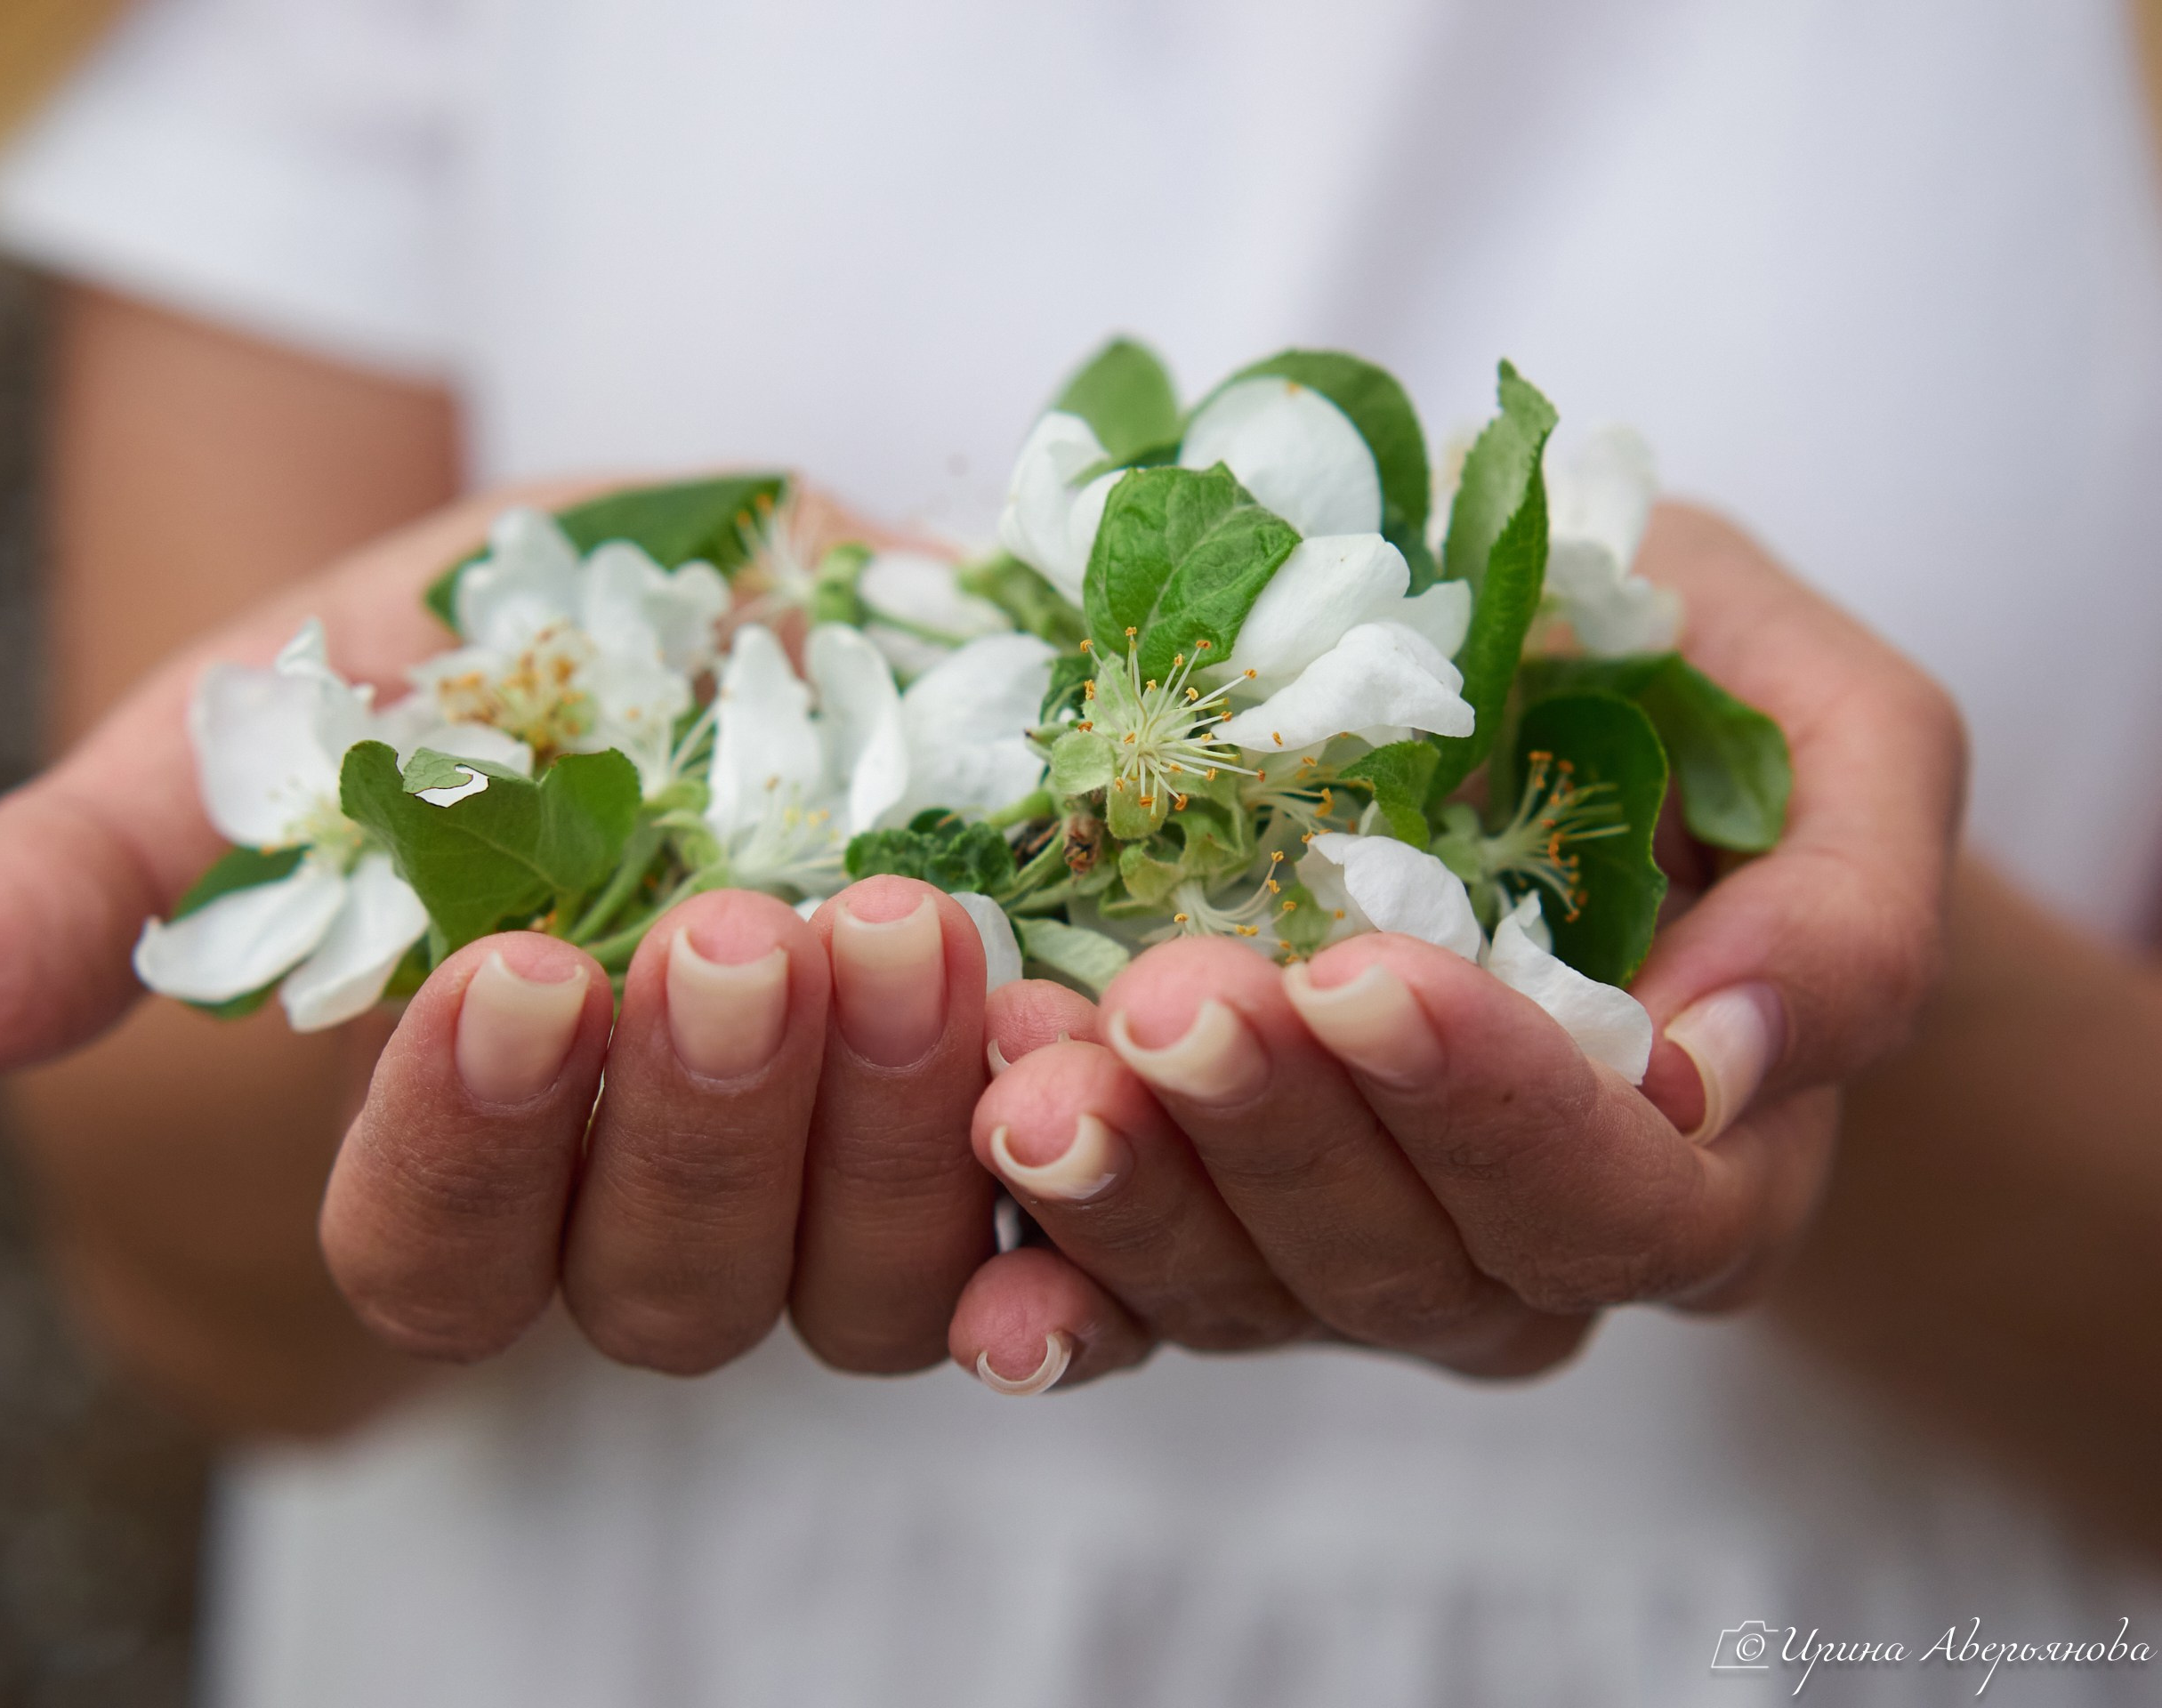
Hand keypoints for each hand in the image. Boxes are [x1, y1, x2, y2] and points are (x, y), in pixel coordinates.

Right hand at [0, 485, 997, 1377]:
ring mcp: (856, 1192)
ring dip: (887, 1133)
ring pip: (867, 1285)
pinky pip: (1067, 1223)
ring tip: (904, 924)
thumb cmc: (504, 656)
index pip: (439, 1256)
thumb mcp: (308, 696)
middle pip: (667, 1291)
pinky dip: (1077, 1167)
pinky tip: (1083, 1053)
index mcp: (486, 1147)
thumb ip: (126, 855)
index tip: (509, 975)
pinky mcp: (1016, 1125)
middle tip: (730, 933)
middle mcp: (670, 1209)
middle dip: (699, 1126)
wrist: (753, 589)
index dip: (467, 1154)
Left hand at [948, 504, 1967, 1394]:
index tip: (1362, 976)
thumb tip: (1721, 1066)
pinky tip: (979, 1287)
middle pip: (1409, 1268)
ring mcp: (1354, 1254)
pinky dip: (1054, 1295)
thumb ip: (1848, 904)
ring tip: (1026, 1078)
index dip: (1490, 1109)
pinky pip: (1135, 1305)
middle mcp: (1523, 1251)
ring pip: (1252, 1297)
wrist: (1563, 734)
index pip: (1611, 1198)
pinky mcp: (1215, 1225)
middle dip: (1277, 1139)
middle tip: (1166, 1006)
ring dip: (1135, 1201)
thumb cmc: (1704, 717)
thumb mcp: (1845, 738)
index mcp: (1702, 1164)